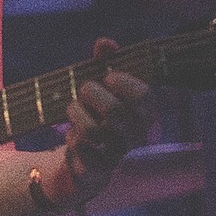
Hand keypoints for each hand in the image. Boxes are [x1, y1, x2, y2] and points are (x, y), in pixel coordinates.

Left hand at [59, 39, 152, 208]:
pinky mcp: (96, 172)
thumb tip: (105, 43)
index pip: (145, 98)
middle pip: (115, 111)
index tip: (108, 76)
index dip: (124, 83)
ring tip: (73, 109)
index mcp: (144, 114)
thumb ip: (105, 62)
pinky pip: (81, 152)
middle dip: (92, 93)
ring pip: (92, 131)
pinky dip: (71, 139)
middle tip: (84, 89)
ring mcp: (116, 155)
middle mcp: (135, 136)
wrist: (84, 161)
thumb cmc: (96, 115)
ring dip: (76, 113)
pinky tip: (72, 137)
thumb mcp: (101, 86)